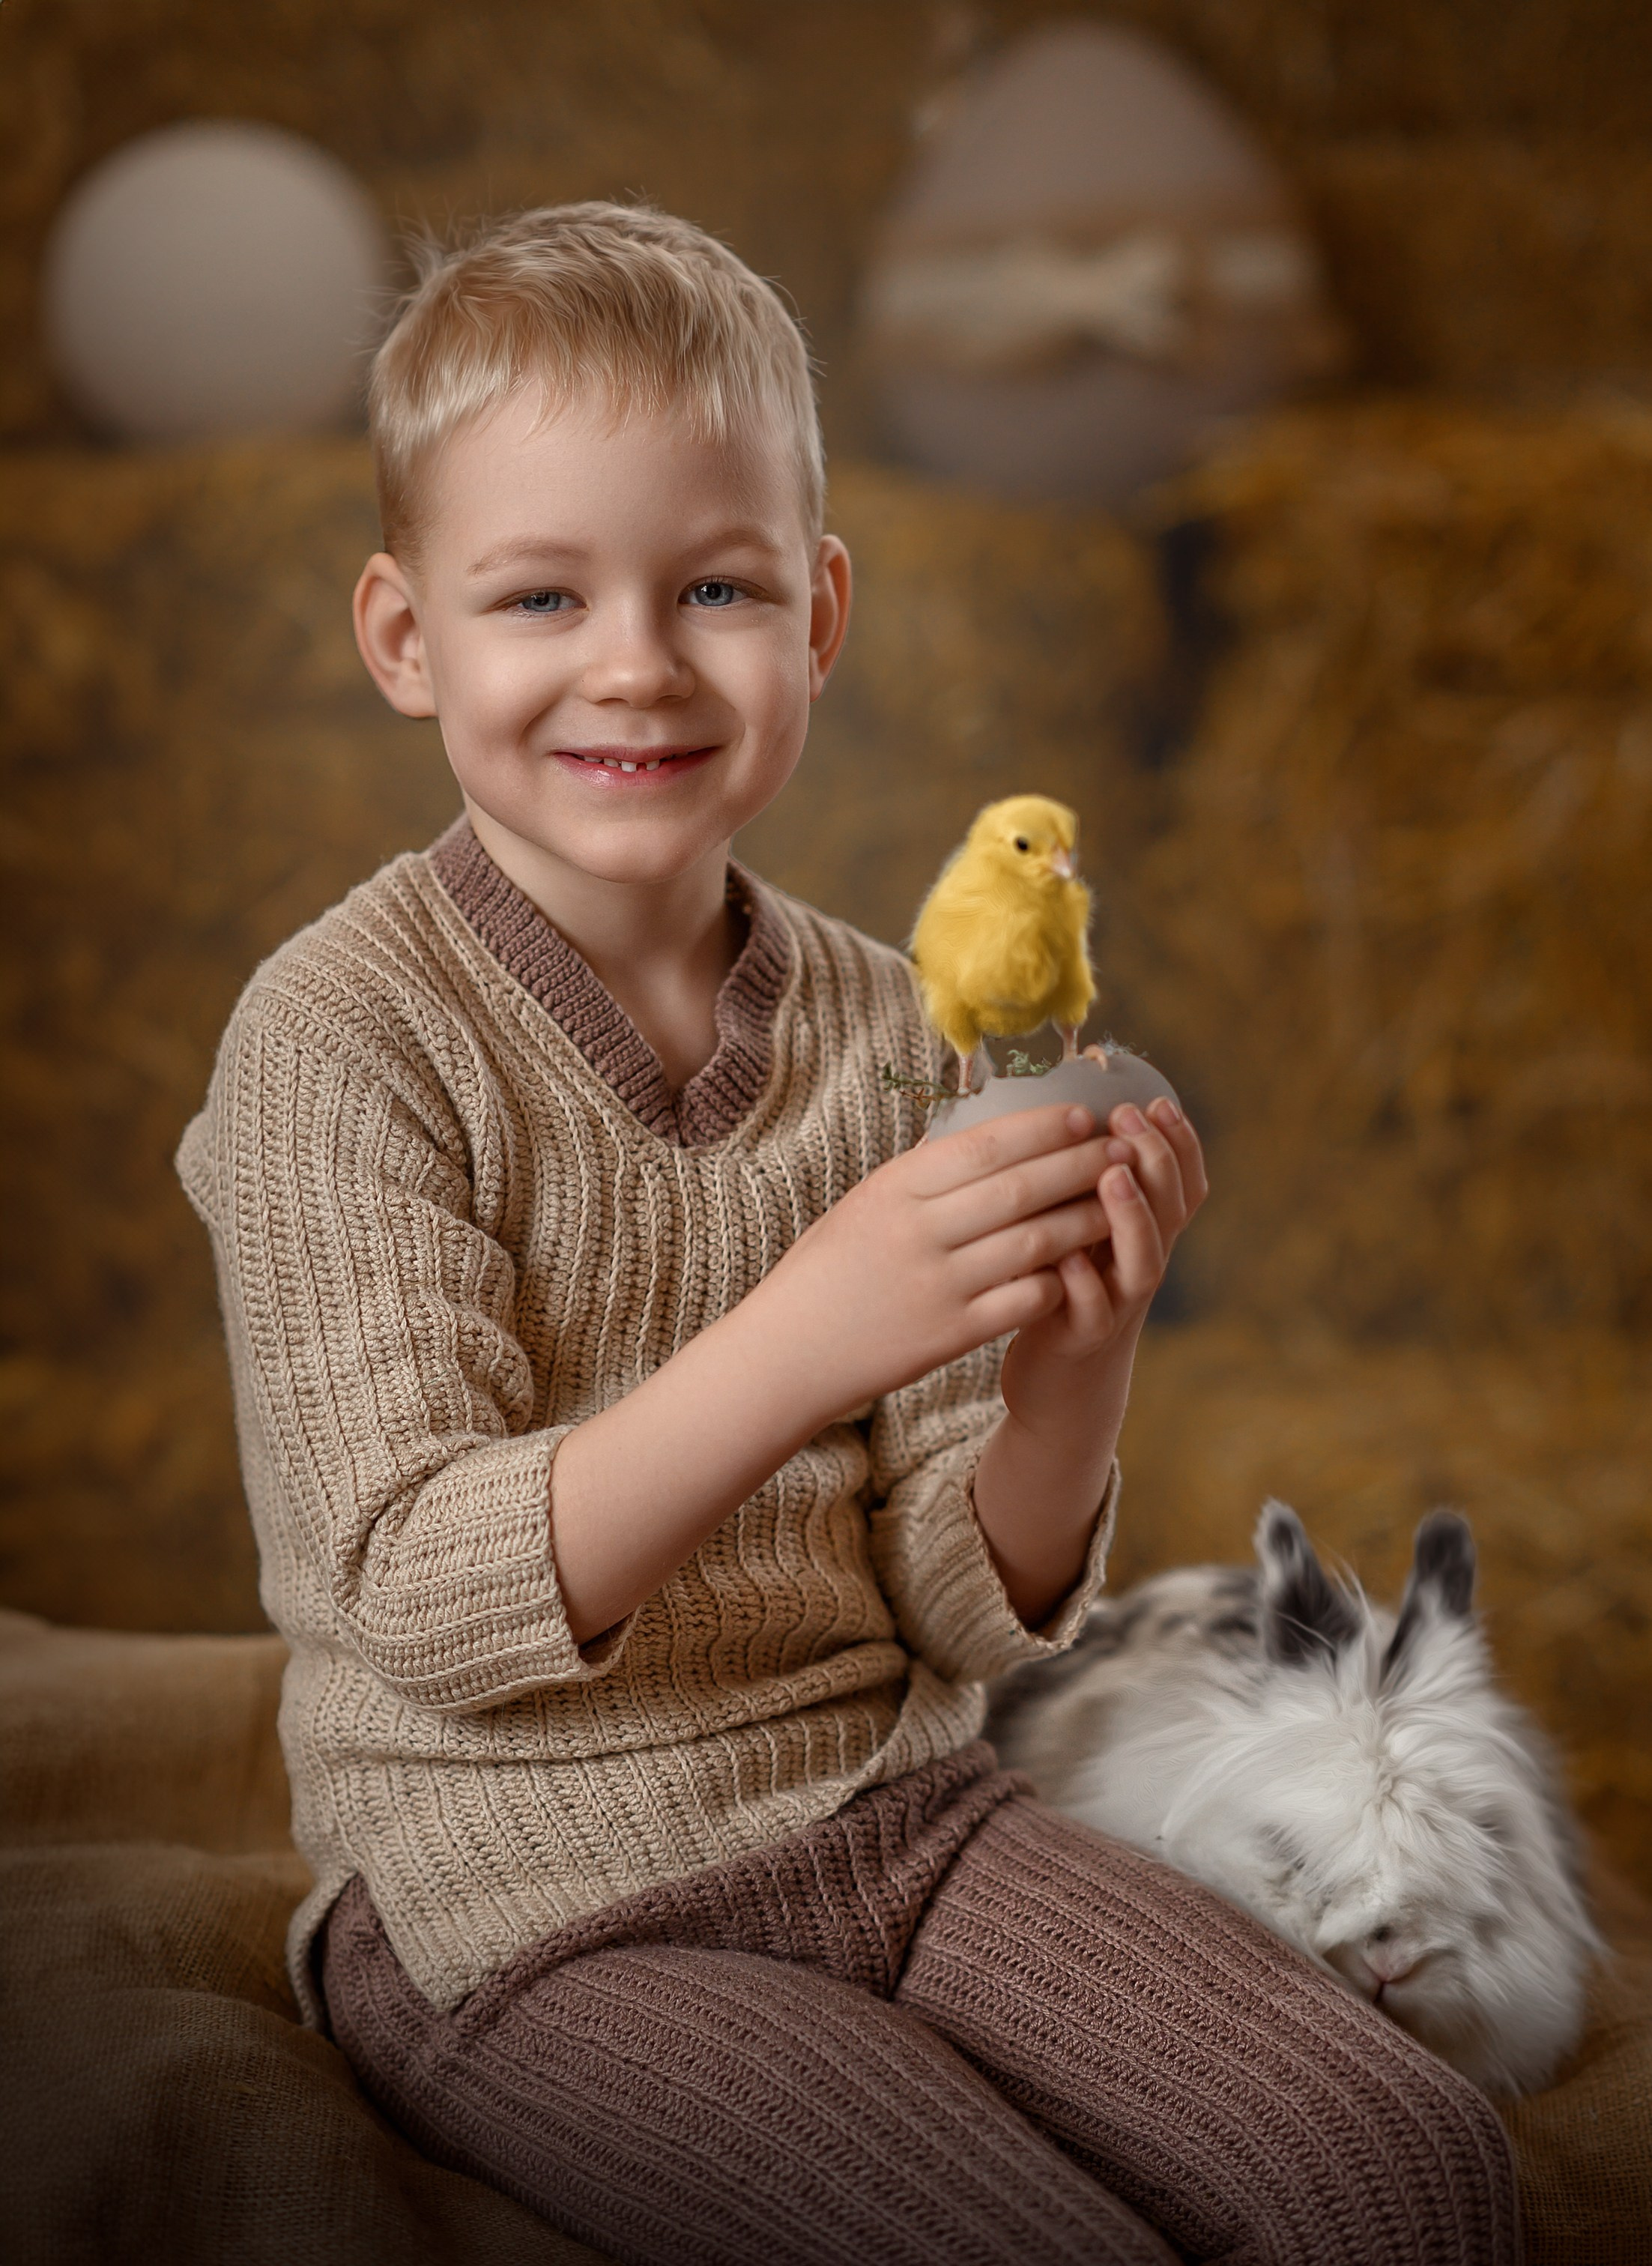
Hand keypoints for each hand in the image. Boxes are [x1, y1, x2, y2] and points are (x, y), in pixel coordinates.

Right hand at [750, 1103, 1118, 1431]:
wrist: (788, 1351)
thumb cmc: (827, 1271)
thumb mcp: (865, 1205)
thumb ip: (924, 1178)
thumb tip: (990, 1139)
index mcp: (894, 1189)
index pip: (984, 1146)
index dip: (1042, 1128)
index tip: (1084, 1114)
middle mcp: (917, 1232)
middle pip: (1018, 1189)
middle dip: (1080, 1165)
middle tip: (1123, 1148)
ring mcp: (937, 1285)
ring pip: (1033, 1244)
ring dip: (1084, 1221)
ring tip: (1118, 1204)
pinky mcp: (950, 1336)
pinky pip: (1023, 1301)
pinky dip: (1058, 1281)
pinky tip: (1081, 1267)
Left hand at [974, 1095, 1206, 1627]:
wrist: (1058, 1384)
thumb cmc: (1061, 1291)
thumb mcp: (1080, 1232)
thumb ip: (1084, 1185)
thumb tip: (1066, 1112)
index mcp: (1141, 1233)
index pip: (1180, 1183)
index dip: (1179, 1143)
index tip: (1158, 1101)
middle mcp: (1141, 1265)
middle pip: (1170, 1211)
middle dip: (1156, 1162)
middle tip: (1131, 1121)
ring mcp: (1119, 1305)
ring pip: (1143, 1261)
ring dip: (1130, 1216)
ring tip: (1112, 1176)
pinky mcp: (1083, 1339)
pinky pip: (1093, 1312)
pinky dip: (1083, 1284)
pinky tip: (1066, 1258)